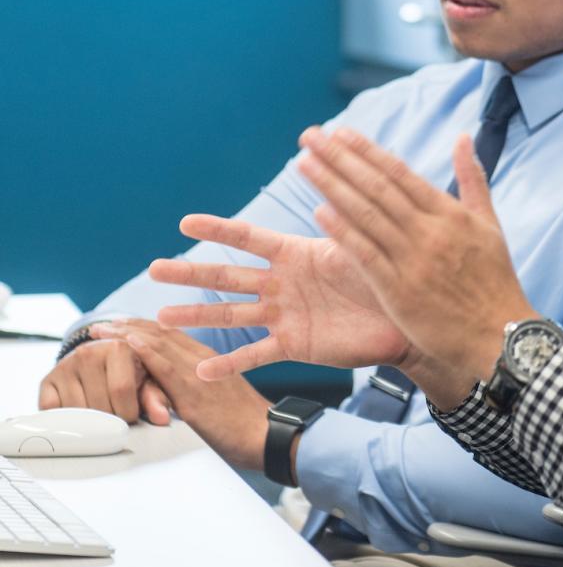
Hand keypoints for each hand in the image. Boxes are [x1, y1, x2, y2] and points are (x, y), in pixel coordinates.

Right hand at [39, 325, 170, 423]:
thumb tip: (162, 418)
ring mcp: (64, 365)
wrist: (97, 360)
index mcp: (117, 346)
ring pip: (77, 411)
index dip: (129, 411)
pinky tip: (80, 410)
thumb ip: (156, 396)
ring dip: (90, 422)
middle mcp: (88, 352)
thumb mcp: (146, 380)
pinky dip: (66, 418)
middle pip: (99, 403)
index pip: (121, 390)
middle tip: (116, 415)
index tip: (132, 415)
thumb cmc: (127, 371)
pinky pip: (54, 411)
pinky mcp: (46, 381)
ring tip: (102, 411)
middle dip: (111, 419)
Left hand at [91, 320, 270, 468]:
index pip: (170, 335)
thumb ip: (193, 387)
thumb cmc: (243, 422)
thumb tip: (168, 395)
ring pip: (160, 344)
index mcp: (208, 358)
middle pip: (161, 334)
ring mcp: (199, 373)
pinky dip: (146, 352)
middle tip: (103, 323)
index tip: (121, 323)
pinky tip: (129, 342)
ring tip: (103, 331)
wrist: (265, 434)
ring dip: (127, 334)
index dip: (144, 326)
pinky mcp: (195, 393)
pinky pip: (166, 367)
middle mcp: (203, 358)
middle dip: (129, 326)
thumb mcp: (216, 397)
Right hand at [149, 213, 412, 379]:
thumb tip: (327, 194)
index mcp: (296, 253)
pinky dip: (230, 363)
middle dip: (192, 272)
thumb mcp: (359, 246)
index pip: (250, 237)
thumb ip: (339, 225)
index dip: (218, 228)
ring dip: (197, 316)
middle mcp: (283, 283)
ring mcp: (284, 315)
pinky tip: (200, 371)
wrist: (406, 319)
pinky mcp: (294, 344)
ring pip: (232, 314)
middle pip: (229, 275)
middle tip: (153, 268)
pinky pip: (256, 354)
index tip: (185, 221)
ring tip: (160, 318)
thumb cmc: (386, 274)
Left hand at [297, 126, 536, 406]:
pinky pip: (365, 256)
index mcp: (449, 213)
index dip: (367, 151)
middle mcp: (429, 231)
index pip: (400, 172)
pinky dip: (342, 232)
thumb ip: (472, 178)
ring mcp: (413, 261)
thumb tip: (463, 137)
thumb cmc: (494, 279)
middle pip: (376, 187)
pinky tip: (319, 212)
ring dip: (331, 187)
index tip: (340, 132)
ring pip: (365, 215)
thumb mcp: (490, 223)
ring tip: (304, 164)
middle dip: (339, 159)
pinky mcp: (400, 291)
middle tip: (310, 137)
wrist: (499, 334)